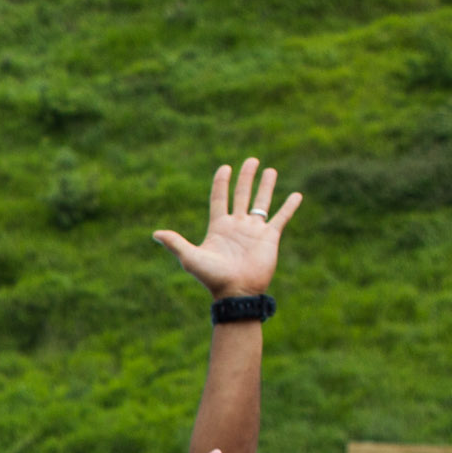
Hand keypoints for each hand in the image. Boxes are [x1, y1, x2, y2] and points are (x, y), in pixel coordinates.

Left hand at [153, 159, 300, 298]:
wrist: (236, 292)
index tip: (224, 167)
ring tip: (270, 170)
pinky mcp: (270, 237)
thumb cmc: (212, 277)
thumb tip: (155, 233)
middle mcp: (237, 226)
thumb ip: (175, 244)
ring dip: (266, 186)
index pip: (220, 199)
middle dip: (246, 178)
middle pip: (242, 195)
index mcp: (218, 227)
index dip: (221, 183)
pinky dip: (289, 206)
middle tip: (251, 160)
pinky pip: (281, 217)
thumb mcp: (191, 258)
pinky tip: (297, 195)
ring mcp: (254, 230)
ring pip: (261, 202)